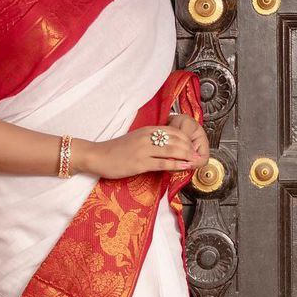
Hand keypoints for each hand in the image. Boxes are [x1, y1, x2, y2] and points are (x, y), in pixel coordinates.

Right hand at [79, 121, 207, 179]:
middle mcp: (147, 137)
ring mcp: (144, 149)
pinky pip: (163, 162)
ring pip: (172, 150)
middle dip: (191, 148)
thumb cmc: (116, 150)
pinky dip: (176, 164)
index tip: (194, 147)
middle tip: (199, 156)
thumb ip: (151, 140)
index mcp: (147, 130)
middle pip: (177, 139)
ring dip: (187, 156)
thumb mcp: (135, 139)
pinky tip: (184, 166)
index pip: (174, 131)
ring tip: (195, 162)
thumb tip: (167, 146)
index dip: (187, 139)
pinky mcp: (140, 163)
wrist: (97, 156)